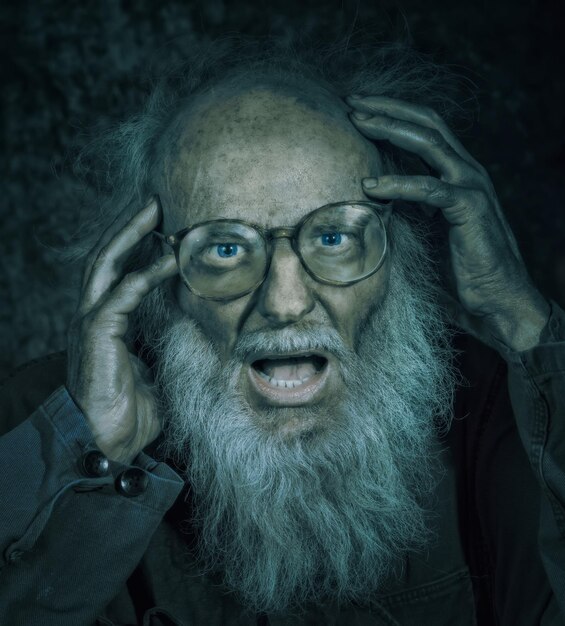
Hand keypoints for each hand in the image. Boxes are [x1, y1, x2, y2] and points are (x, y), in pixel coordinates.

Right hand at [67, 198, 177, 463]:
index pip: (116, 272)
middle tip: (155, 201)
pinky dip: (144, 274)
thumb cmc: (130, 410)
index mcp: (105, 321)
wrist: (108, 442)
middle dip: (128, 227)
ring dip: (130, 235)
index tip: (160, 225)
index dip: (134, 246)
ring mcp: (90, 323)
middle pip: (105, 257)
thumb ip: (163, 344)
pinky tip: (168, 258)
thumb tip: (191, 331)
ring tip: (155, 212)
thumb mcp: (153, 368)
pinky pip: (121, 295)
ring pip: (104, 266)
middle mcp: (93, 315)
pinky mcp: (96, 334)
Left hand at [347, 95, 549, 351]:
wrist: (496, 300)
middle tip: (349, 100)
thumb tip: (369, 203)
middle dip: (386, 108)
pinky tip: (370, 185)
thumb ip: (407, 210)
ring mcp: (471, 186)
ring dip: (389, 127)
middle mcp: (466, 171)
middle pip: (426, 123)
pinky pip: (429, 189)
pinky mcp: (469, 208)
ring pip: (429, 142)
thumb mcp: (427, 231)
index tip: (356, 109)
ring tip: (355, 121)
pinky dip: (398, 184)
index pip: (423, 130)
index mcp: (455, 174)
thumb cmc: (459, 270)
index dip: (391, 115)